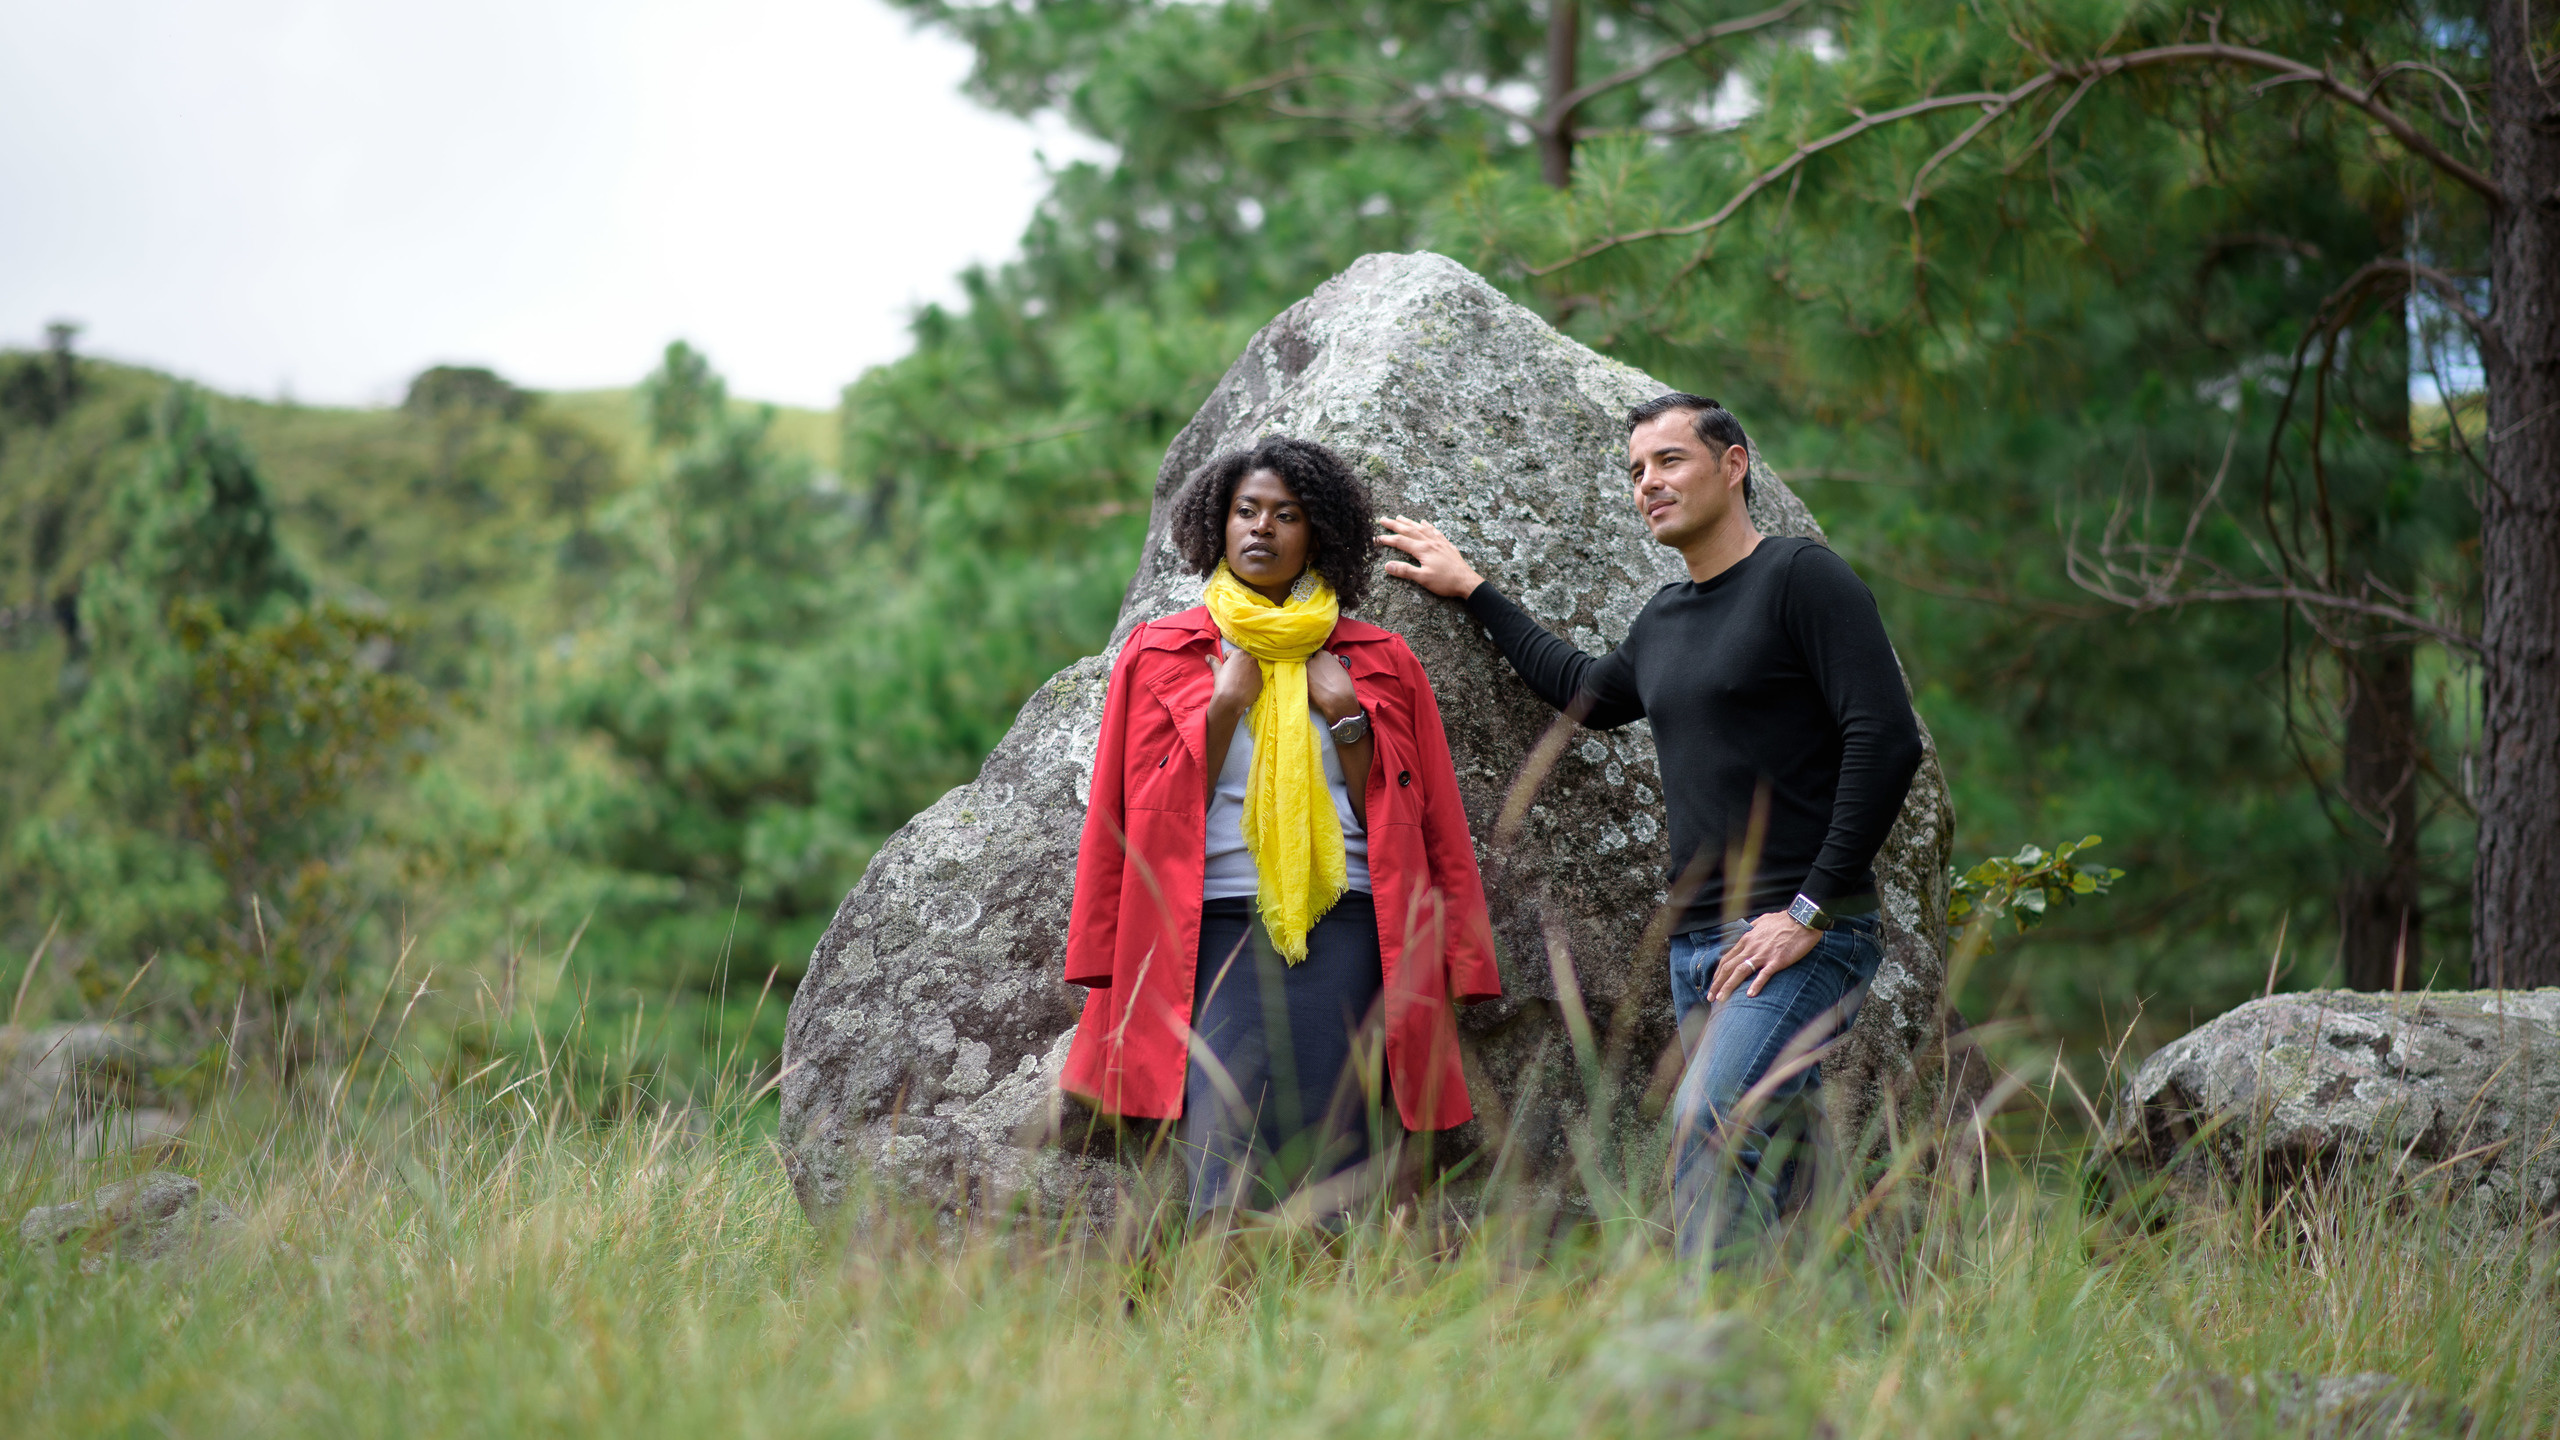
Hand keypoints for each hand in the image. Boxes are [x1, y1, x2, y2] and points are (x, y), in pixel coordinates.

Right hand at [1207, 647, 1261, 718]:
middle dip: (1237, 666)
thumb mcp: (1217, 671)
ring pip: (1249, 669)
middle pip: (1242, 661)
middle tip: (1231, 677)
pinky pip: (1254, 678)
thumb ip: (1214, 662)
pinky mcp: (1261, 681)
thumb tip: (1208, 656)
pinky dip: (1250, 681)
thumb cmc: (1224, 683)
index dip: (1226, 662)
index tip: (1225, 671)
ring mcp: (1258, 670)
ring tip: (1237, 683)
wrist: (1232, 700)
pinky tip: (1243, 688)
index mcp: (1240, 654)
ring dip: (1244, 673)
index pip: (1231, 654)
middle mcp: (1251, 660)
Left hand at [1306, 651, 1359, 721]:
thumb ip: (1335, 663)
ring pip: (1305, 671)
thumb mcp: (1341, 670)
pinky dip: (1306, 684)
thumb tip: (1334, 659)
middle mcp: (1312, 661)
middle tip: (1320, 677)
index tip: (1323, 667)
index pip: (1319, 654)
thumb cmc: (1342, 685)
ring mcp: (1305, 671)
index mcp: (1322, 655)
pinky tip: (1314, 689)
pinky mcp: (1300, 682)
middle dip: (1314, 668)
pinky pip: (1302, 680)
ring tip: (1317, 684)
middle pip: (1310, 662)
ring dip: (1310, 676)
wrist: (1337, 699)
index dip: (1321, 662)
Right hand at [1375, 516, 1484, 598]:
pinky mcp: (1447, 545)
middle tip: (1383, 519)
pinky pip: (1435, 531)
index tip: (1376, 538)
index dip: (1387, 539)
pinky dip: (1428, 525)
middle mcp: (1430, 542)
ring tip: (1400, 517)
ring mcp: (1439, 542)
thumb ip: (1405, 571)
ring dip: (1409, 522)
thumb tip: (1387, 565)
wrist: (1467, 581)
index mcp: (1423, 549)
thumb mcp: (1423, 579)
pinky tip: (1425, 522)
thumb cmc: (1445, 582)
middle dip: (1395, 524)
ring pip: (1421, 528)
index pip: (1401, 541)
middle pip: (1409, 530)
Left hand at [1708, 911, 1824, 1002]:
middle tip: (1710, 997)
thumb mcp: (1762, 920)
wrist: (1802, 919)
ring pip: (1740, 972)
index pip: (1726, 959)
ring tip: (1721, 999)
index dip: (1718, 973)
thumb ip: (1752, 927)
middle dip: (1717, 984)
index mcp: (1746, 939)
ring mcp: (1763, 954)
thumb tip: (1746, 929)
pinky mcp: (1777, 960)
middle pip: (1728, 967)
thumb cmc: (1783, 920)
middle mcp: (1751, 947)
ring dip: (1728, 986)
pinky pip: (1764, 974)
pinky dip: (1756, 985)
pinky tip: (1750, 995)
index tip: (1713, 984)